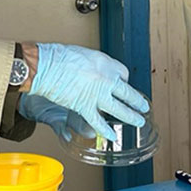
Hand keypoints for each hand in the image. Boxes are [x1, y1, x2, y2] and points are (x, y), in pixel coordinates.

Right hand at [29, 43, 149, 141]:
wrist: (47, 65)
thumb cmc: (60, 56)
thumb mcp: (84, 54)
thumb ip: (94, 65)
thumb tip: (96, 70)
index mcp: (106, 63)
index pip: (123, 74)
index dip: (124, 81)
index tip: (123, 85)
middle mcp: (107, 79)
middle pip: (128, 92)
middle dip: (137, 101)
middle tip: (143, 106)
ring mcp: (98, 94)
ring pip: (120, 109)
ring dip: (131, 116)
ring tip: (139, 121)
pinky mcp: (85, 106)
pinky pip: (98, 122)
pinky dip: (105, 130)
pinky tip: (112, 136)